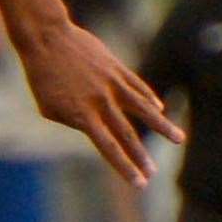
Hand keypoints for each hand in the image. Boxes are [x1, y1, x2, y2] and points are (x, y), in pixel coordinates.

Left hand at [20, 22, 183, 186]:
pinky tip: (159, 108)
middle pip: (126, 133)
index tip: (139, 183)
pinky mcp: (115, 67)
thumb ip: (72, 121)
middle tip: (154, 173)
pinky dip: (148, 98)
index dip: (125, 167)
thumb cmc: (41, 74)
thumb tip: (94, 127)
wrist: (46, 37)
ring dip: (162, 126)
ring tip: (179, 139)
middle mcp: (101, 101)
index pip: (108, 147)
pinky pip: (137, 86)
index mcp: (82, 114)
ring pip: (143, 108)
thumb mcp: (48, 106)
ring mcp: (111, 83)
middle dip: (141, 156)